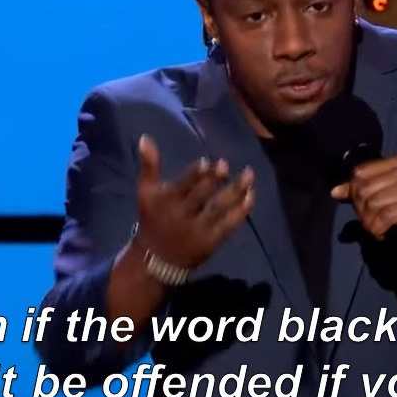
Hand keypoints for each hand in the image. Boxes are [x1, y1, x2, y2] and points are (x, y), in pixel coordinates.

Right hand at [135, 134, 254, 268]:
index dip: (195, 175)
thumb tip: (145, 138)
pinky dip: (241, 211)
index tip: (207, 162)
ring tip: (249, 175)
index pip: (182, 186)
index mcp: (167, 201)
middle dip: (214, 181)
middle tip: (226, 165)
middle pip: (201, 196)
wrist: (158, 259)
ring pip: (219, 209)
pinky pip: (229, 224)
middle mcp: (184, 215)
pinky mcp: (212, 241)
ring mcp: (200, 229)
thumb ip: (149, 165)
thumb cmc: (153, 218)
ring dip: (236, 192)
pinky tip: (251, 195)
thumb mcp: (146, 192)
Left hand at [329, 153, 396, 249]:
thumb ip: (360, 191)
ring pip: (373, 203)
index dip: (354, 192)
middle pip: (365, 188)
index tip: (361, 208)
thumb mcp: (383, 198)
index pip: (361, 172)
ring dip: (370, 223)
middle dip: (361, 210)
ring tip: (376, 229)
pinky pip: (386, 216)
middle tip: (369, 223)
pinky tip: (383, 234)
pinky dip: (379, 229)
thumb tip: (335, 191)